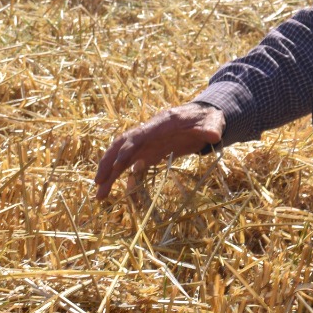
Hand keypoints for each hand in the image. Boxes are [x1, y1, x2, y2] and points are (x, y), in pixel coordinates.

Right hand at [93, 102, 224, 200]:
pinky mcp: (151, 152)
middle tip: (97, 183)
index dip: (127, 149)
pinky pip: (133, 165)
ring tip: (100, 195)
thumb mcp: (213, 121)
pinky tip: (120, 192)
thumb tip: (214, 135)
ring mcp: (148, 142)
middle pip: (122, 145)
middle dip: (108, 163)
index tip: (118, 165)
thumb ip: (211, 127)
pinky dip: (124, 177)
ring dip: (110, 173)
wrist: (204, 118)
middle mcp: (149, 132)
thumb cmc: (208, 118)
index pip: (139, 135)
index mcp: (162, 123)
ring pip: (123, 157)